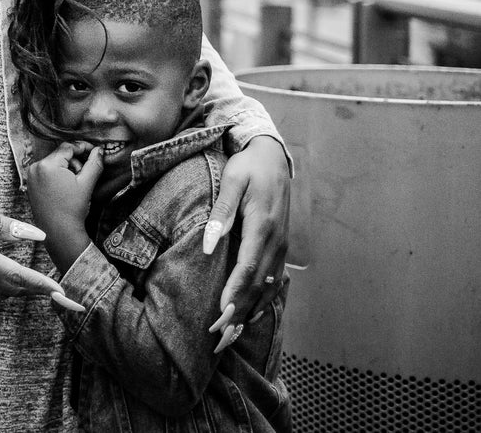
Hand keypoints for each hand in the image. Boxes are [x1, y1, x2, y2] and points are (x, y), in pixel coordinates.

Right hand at [0, 196, 83, 310]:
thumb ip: (1, 225)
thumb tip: (37, 234)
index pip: (16, 275)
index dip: (42, 285)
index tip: (63, 292)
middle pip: (14, 290)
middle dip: (40, 293)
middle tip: (66, 295)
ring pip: (2, 294)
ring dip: (24, 292)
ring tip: (46, 288)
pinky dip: (7, 289)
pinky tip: (14, 281)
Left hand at [25, 142, 101, 236]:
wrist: (58, 231)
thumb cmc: (72, 208)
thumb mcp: (86, 183)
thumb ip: (94, 163)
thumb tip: (99, 149)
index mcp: (47, 165)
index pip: (67, 147)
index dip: (83, 147)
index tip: (94, 151)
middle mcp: (35, 167)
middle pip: (60, 155)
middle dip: (75, 161)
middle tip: (84, 174)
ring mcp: (31, 175)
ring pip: (54, 163)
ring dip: (67, 168)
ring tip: (75, 184)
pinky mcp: (30, 183)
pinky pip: (46, 171)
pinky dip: (57, 175)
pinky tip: (65, 188)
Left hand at [205, 135, 290, 339]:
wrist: (272, 157)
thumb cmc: (247, 167)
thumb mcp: (232, 182)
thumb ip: (221, 212)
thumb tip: (209, 243)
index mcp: (262, 227)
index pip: (247, 268)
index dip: (234, 293)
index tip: (220, 314)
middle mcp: (276, 241)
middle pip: (258, 284)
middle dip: (239, 310)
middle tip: (220, 333)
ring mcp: (281, 246)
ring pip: (268, 285)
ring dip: (250, 309)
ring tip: (232, 332)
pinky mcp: (280, 246)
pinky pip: (273, 279)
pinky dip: (262, 298)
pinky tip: (249, 312)